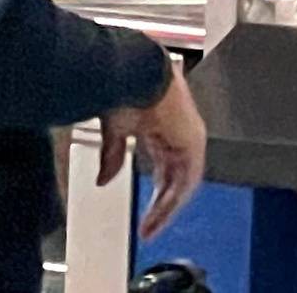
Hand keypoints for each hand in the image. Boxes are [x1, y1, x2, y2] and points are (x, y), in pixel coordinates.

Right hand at [98, 60, 205, 239]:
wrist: (132, 70)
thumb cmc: (122, 84)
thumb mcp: (114, 129)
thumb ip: (112, 155)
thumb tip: (104, 179)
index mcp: (161, 124)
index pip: (163, 164)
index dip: (155, 189)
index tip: (145, 210)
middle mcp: (179, 131)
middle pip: (174, 176)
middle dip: (161, 204)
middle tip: (149, 227)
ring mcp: (189, 135)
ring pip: (182, 181)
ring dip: (167, 206)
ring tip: (152, 226)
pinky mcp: (193, 140)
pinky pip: (187, 178)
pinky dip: (174, 198)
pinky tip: (161, 212)